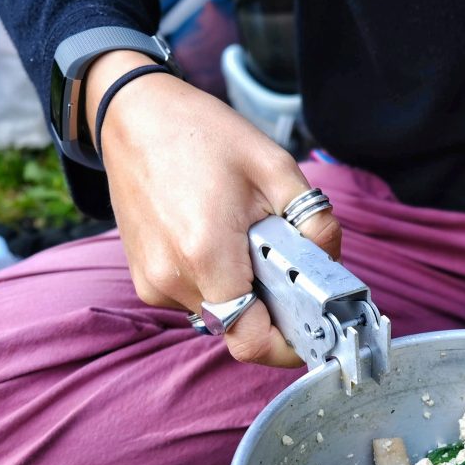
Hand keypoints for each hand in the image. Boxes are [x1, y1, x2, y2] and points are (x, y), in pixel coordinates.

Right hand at [87, 50, 340, 364]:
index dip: (288, 348)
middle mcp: (172, 278)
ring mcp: (153, 282)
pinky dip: (217, 279)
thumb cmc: (202, 135)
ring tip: (243, 237)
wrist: (134, 116)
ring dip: (242, 289)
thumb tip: (330, 264)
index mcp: (208, 255)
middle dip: (270, 306)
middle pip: (239, 326)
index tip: (311, 331)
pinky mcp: (144, 278)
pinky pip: (196, 297)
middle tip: (282, 261)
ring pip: (219, 313)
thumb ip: (315, 223)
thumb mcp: (276, 167)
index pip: (251, 342)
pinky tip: (217, 236)